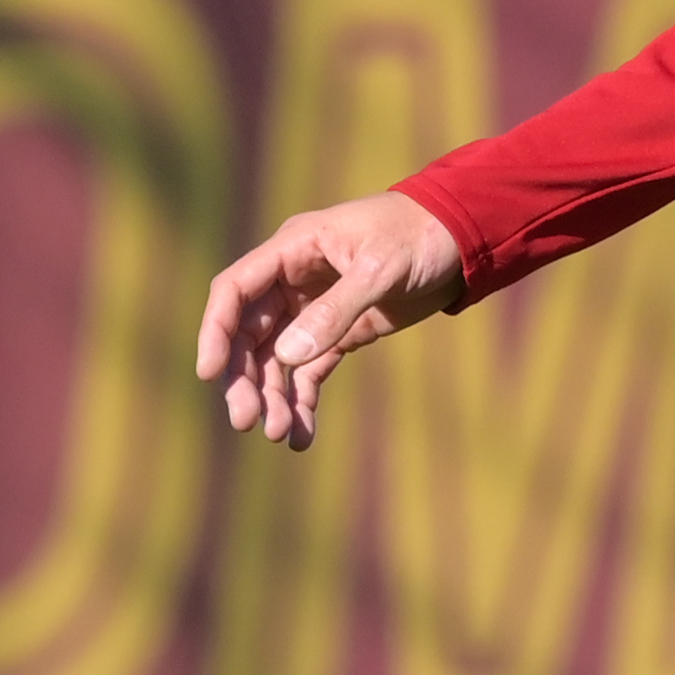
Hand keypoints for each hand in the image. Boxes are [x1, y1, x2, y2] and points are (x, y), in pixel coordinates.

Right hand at [193, 191, 464, 449]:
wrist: (464, 238)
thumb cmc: (420, 237)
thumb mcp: (380, 269)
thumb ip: (335, 311)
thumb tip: (287, 356)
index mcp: (293, 250)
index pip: (235, 290)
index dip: (216, 330)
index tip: (209, 373)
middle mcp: (293, 280)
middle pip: (250, 334)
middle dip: (246, 379)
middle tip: (248, 422)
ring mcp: (314, 308)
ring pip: (277, 360)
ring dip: (274, 398)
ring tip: (281, 435)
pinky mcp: (339, 331)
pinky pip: (309, 371)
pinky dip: (302, 402)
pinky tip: (303, 436)